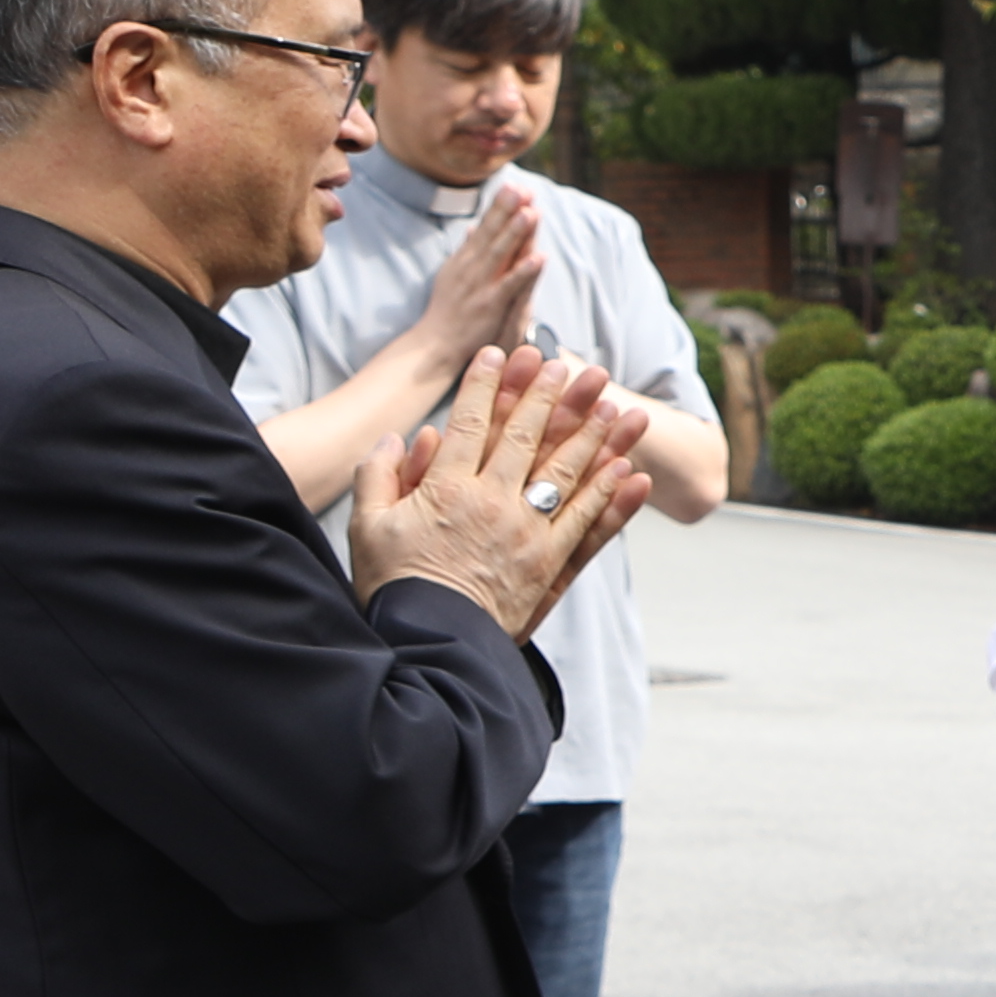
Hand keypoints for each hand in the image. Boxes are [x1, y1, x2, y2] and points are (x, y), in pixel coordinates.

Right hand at [347, 349, 646, 641]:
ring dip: (591, 435)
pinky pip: (585, 520)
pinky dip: (608, 493)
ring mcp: (526, 532)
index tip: (501, 354)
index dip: (485, 386)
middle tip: (564, 364)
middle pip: (523, 438)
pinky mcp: (549, 562)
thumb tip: (396, 437)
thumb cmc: (393, 586)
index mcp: (444, 489)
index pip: (467, 424)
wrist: (430, 642)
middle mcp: (491, 503)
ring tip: (612, 403)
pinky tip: (628, 468)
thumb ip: (378, 477)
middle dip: (545, 397)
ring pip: (564, 472)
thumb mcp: (367, 528)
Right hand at [413, 180, 547, 371]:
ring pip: (500, 254)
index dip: (500, 206)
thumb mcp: (454, 275)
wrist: (435, 344)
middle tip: (521, 186)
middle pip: (492, 234)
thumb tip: (473, 228)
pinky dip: (524, 271)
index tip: (515, 184)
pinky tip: (538, 257)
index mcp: (465, 260)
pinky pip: (510, 286)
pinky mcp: (490, 305)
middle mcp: (471, 268)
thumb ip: (467, 251)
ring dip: (516, 232)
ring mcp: (480, 286)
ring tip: (531, 212)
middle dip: (507, 209)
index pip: (485, 228)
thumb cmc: (448, 311)